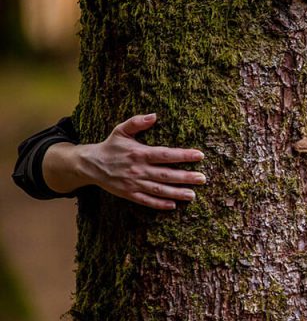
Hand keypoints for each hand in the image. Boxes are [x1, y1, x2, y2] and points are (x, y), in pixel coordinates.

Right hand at [43, 113, 206, 209]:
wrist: (89, 164)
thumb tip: (154, 115)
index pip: (165, 154)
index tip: (200, 155)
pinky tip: (173, 205)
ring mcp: (133, 183)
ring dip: (176, 193)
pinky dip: (159, 204)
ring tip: (193, 195)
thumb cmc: (110, 146)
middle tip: (202, 179)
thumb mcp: (121, 131)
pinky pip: (146, 201)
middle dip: (185, 177)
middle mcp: (138, 169)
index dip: (183, 155)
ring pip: (159, 189)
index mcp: (139, 153)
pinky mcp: (129, 194)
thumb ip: (137, 122)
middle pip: (166, 174)